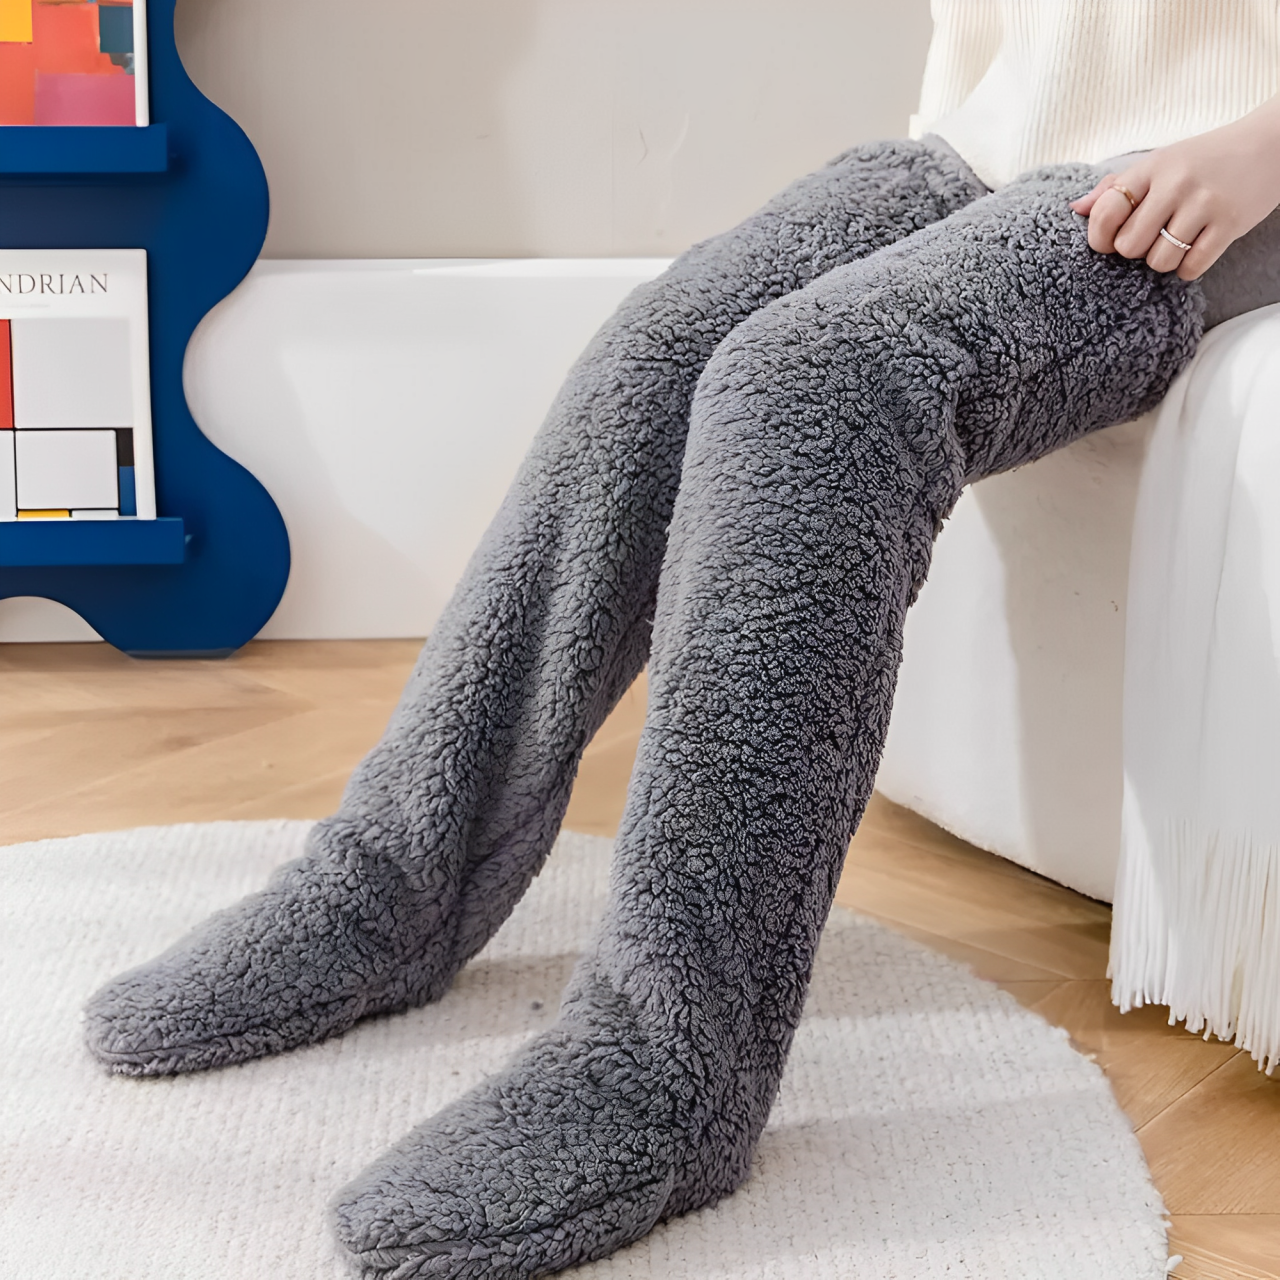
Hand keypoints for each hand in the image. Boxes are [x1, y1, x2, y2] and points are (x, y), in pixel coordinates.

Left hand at [1069, 94, 1279, 279]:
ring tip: (1176, 242)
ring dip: (1163, 261)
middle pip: (1129, 246)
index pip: (1105, 212)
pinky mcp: (1230, 224)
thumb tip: (1076, 208)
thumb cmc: (1203, 160)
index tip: (1111, 240)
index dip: (1101, 237)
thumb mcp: (1160, 161)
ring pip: (1159, 261)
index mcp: (1152, 167)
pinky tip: (1196, 249)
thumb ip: (1117, 186)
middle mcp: (1176, 183)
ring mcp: (1204, 204)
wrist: (1269, 144)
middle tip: (1152, 238)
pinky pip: (1191, 268)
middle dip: (1136, 251)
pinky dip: (1188, 268)